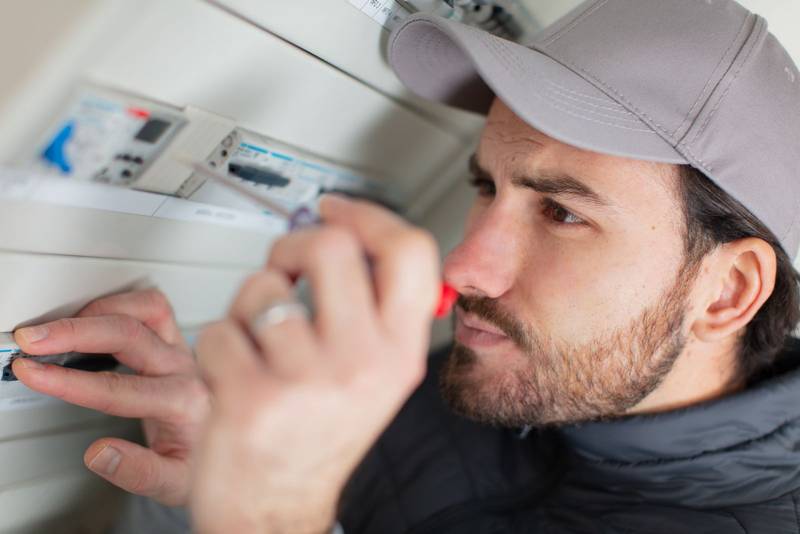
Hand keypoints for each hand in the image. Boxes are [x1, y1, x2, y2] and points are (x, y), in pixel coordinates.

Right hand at [13, 289, 209, 505]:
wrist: (231, 446)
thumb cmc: (202, 463)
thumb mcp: (174, 483)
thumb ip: (139, 471)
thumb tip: (99, 454)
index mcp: (184, 404)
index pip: (120, 388)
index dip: (71, 380)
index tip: (35, 372)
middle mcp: (186, 370)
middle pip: (132, 335)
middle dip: (76, 332)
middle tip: (33, 339)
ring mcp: (184, 350)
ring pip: (148, 309)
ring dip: (101, 309)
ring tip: (58, 326)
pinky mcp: (179, 340)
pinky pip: (154, 308)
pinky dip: (119, 304)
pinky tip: (89, 318)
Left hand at [190, 195, 439, 533]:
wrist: (276, 508)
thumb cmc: (319, 437)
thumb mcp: (376, 375)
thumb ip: (374, 308)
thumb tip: (348, 234)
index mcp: (400, 353)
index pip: (409, 252)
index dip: (368, 215)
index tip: (336, 208)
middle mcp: (362, 363)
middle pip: (332, 246)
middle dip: (294, 246)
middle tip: (285, 268)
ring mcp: (307, 381)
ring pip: (264, 288)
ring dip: (249, 308)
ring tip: (258, 346)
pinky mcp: (251, 396)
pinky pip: (220, 329)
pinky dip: (218, 347)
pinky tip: (236, 378)